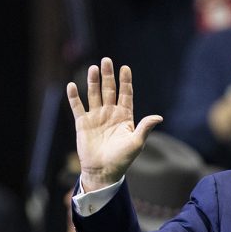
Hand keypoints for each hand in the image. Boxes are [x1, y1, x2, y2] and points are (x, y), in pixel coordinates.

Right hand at [67, 58, 161, 191]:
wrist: (103, 171)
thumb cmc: (122, 159)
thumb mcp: (136, 143)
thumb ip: (145, 128)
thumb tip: (158, 117)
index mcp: (124, 117)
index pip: (125, 94)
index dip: (125, 81)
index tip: (125, 68)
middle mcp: (110, 114)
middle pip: (109, 90)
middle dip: (108, 75)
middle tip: (106, 60)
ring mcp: (96, 117)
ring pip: (94, 94)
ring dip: (93, 81)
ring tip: (93, 68)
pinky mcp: (83, 124)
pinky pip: (77, 107)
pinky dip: (74, 97)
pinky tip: (72, 85)